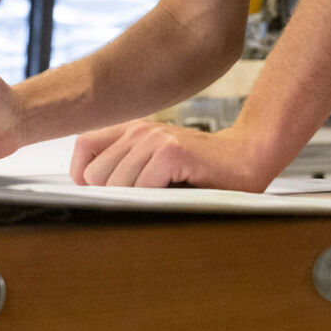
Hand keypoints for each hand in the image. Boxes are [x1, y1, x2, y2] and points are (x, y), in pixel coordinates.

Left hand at [70, 120, 267, 189]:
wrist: (246, 157)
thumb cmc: (201, 169)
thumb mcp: (156, 163)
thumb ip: (125, 168)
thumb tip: (88, 193)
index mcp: (131, 129)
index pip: (84, 146)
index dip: (86, 177)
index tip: (107, 195)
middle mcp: (140, 129)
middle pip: (95, 175)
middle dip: (113, 197)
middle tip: (143, 202)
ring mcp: (156, 138)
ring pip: (115, 184)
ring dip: (136, 202)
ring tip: (161, 199)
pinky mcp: (172, 152)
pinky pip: (141, 187)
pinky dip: (152, 201)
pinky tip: (173, 196)